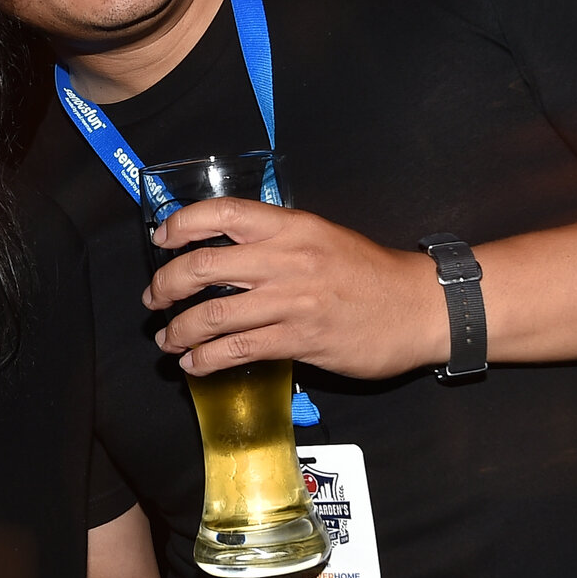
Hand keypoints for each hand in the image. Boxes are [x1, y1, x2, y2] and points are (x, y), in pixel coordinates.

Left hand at [141, 199, 445, 380]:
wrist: (420, 307)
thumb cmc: (373, 274)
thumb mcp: (324, 238)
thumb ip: (279, 240)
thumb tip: (229, 251)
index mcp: (292, 226)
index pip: (221, 213)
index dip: (181, 224)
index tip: (161, 238)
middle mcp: (287, 259)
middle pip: (203, 266)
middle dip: (167, 284)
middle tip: (155, 298)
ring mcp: (292, 300)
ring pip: (214, 314)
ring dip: (179, 330)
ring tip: (168, 340)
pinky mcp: (301, 339)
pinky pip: (239, 349)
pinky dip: (207, 359)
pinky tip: (195, 364)